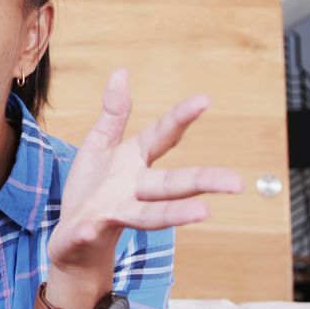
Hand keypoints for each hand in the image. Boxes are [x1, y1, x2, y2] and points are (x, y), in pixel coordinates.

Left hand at [46, 67, 243, 293]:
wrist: (74, 237)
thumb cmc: (92, 187)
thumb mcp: (101, 143)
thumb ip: (114, 112)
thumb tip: (122, 71)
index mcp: (134, 160)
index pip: (162, 137)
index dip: (181, 118)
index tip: (204, 100)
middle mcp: (133, 189)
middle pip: (171, 184)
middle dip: (203, 181)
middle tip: (236, 182)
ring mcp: (114, 212)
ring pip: (148, 216)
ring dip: (174, 215)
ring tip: (204, 213)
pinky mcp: (89, 231)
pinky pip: (89, 232)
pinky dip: (88, 232)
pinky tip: (89, 229)